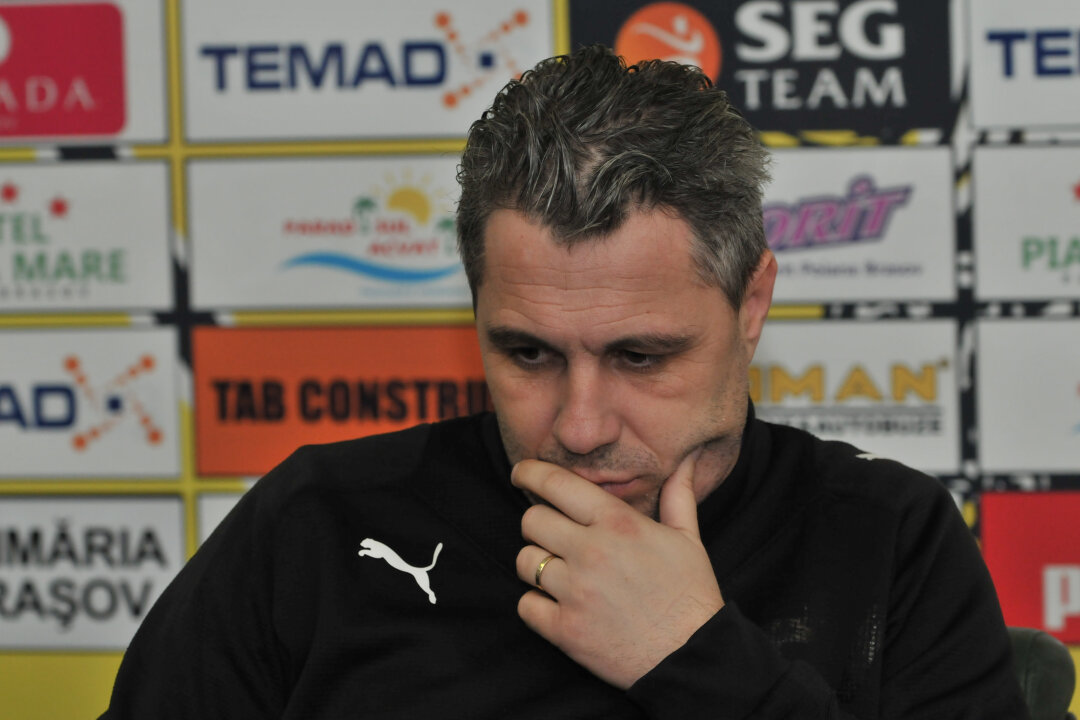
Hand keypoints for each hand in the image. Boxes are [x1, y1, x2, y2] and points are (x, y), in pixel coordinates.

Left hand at [512, 450, 724, 688]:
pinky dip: (536, 605)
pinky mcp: (565, 630)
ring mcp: (575, 592)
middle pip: (531, 520)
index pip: (556, 484)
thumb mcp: (688, 539)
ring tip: (559, 572)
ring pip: (525, 561)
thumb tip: (688, 460)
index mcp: (618, 523)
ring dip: (536, 564)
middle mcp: (591, 552)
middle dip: (537, 524)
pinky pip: (525, 605)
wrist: (691, 658)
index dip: (530, 473)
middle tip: (552, 534)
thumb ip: (678, 495)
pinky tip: (558, 605)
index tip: (521, 473)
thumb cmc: (690, 595)